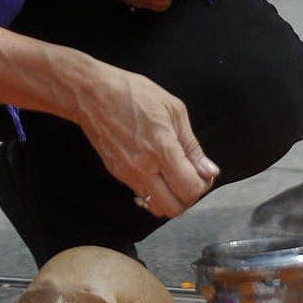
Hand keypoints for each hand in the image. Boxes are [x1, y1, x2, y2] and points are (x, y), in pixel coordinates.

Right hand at [74, 63, 218, 217]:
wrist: (93, 94)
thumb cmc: (134, 94)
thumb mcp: (174, 110)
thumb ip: (192, 146)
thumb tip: (209, 171)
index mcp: (162, 148)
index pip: (190, 189)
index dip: (203, 185)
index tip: (203, 173)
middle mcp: (144, 167)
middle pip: (174, 208)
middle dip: (188, 197)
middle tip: (190, 178)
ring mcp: (128, 174)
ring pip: (156, 208)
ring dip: (171, 199)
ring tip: (174, 179)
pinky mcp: (117, 174)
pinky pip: (141, 196)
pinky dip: (154, 193)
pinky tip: (157, 174)